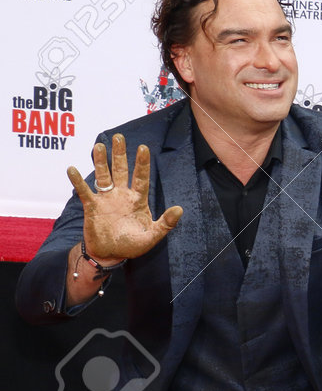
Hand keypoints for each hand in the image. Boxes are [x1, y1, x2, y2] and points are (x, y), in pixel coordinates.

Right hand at [67, 133, 181, 261]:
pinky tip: (72, 169)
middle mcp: (121, 195)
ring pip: (103, 176)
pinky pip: (84, 191)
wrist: (110, 254)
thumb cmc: (132, 245)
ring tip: (99, 145)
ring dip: (100, 161)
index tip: (143, 148)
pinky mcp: (92, 206)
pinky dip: (78, 180)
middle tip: (119, 137)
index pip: (141, 178)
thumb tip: (180, 209)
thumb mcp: (152, 236)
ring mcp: (106, 199)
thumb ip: (166, 224)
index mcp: (137, 200)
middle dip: (120, 154)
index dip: (142, 164)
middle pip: (121, 170)